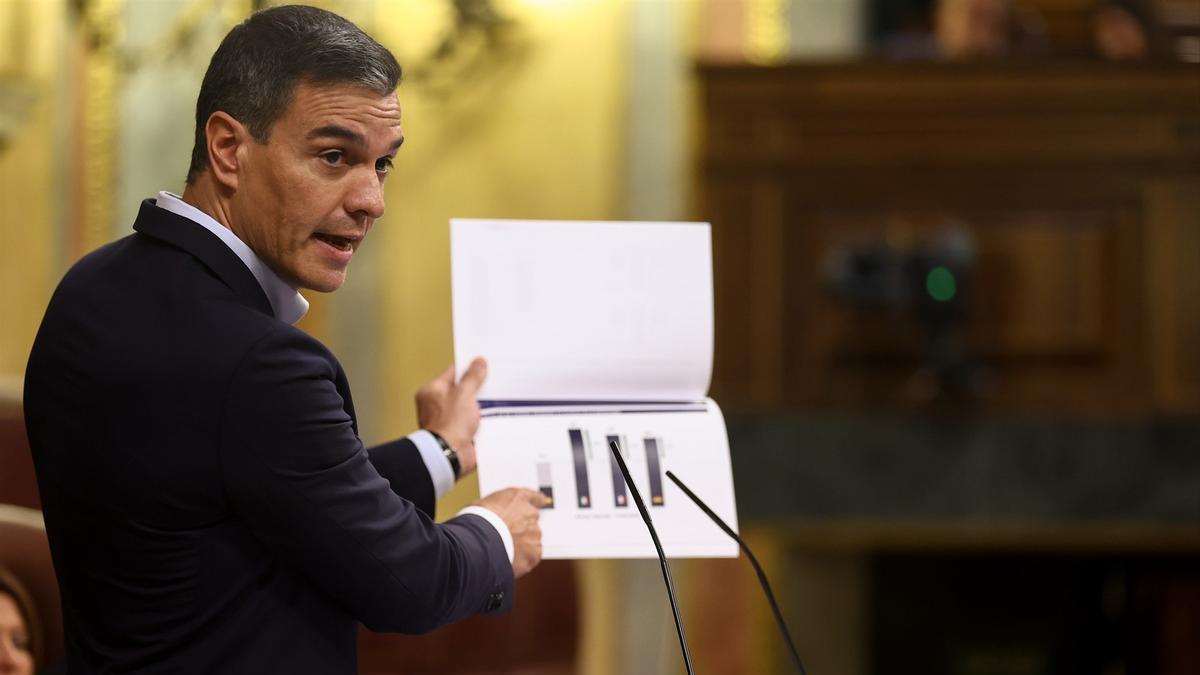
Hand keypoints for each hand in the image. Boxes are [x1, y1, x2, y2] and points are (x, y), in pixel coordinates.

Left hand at [416, 358, 486, 476]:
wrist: (450, 455)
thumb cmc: (449, 425)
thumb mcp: (464, 393)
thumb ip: (473, 377)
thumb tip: (478, 363)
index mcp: (432, 392)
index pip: (452, 374)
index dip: (469, 369)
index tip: (483, 365)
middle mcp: (437, 406)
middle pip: (461, 390)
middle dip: (477, 388)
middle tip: (492, 382)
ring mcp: (448, 420)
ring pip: (468, 407)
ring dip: (480, 406)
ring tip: (495, 400)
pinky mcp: (458, 433)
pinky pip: (472, 422)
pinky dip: (481, 420)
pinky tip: (492, 417)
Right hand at [475, 488, 545, 578]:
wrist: (478, 542)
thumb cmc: (476, 522)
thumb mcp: (480, 505)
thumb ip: (494, 507)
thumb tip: (490, 511)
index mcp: (518, 498)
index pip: (535, 497)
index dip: (536, 502)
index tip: (539, 504)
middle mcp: (531, 514)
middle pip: (531, 522)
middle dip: (521, 529)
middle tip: (505, 536)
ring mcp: (534, 534)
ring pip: (531, 541)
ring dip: (522, 545)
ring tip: (503, 551)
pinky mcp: (534, 554)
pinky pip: (530, 558)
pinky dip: (522, 560)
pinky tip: (508, 560)